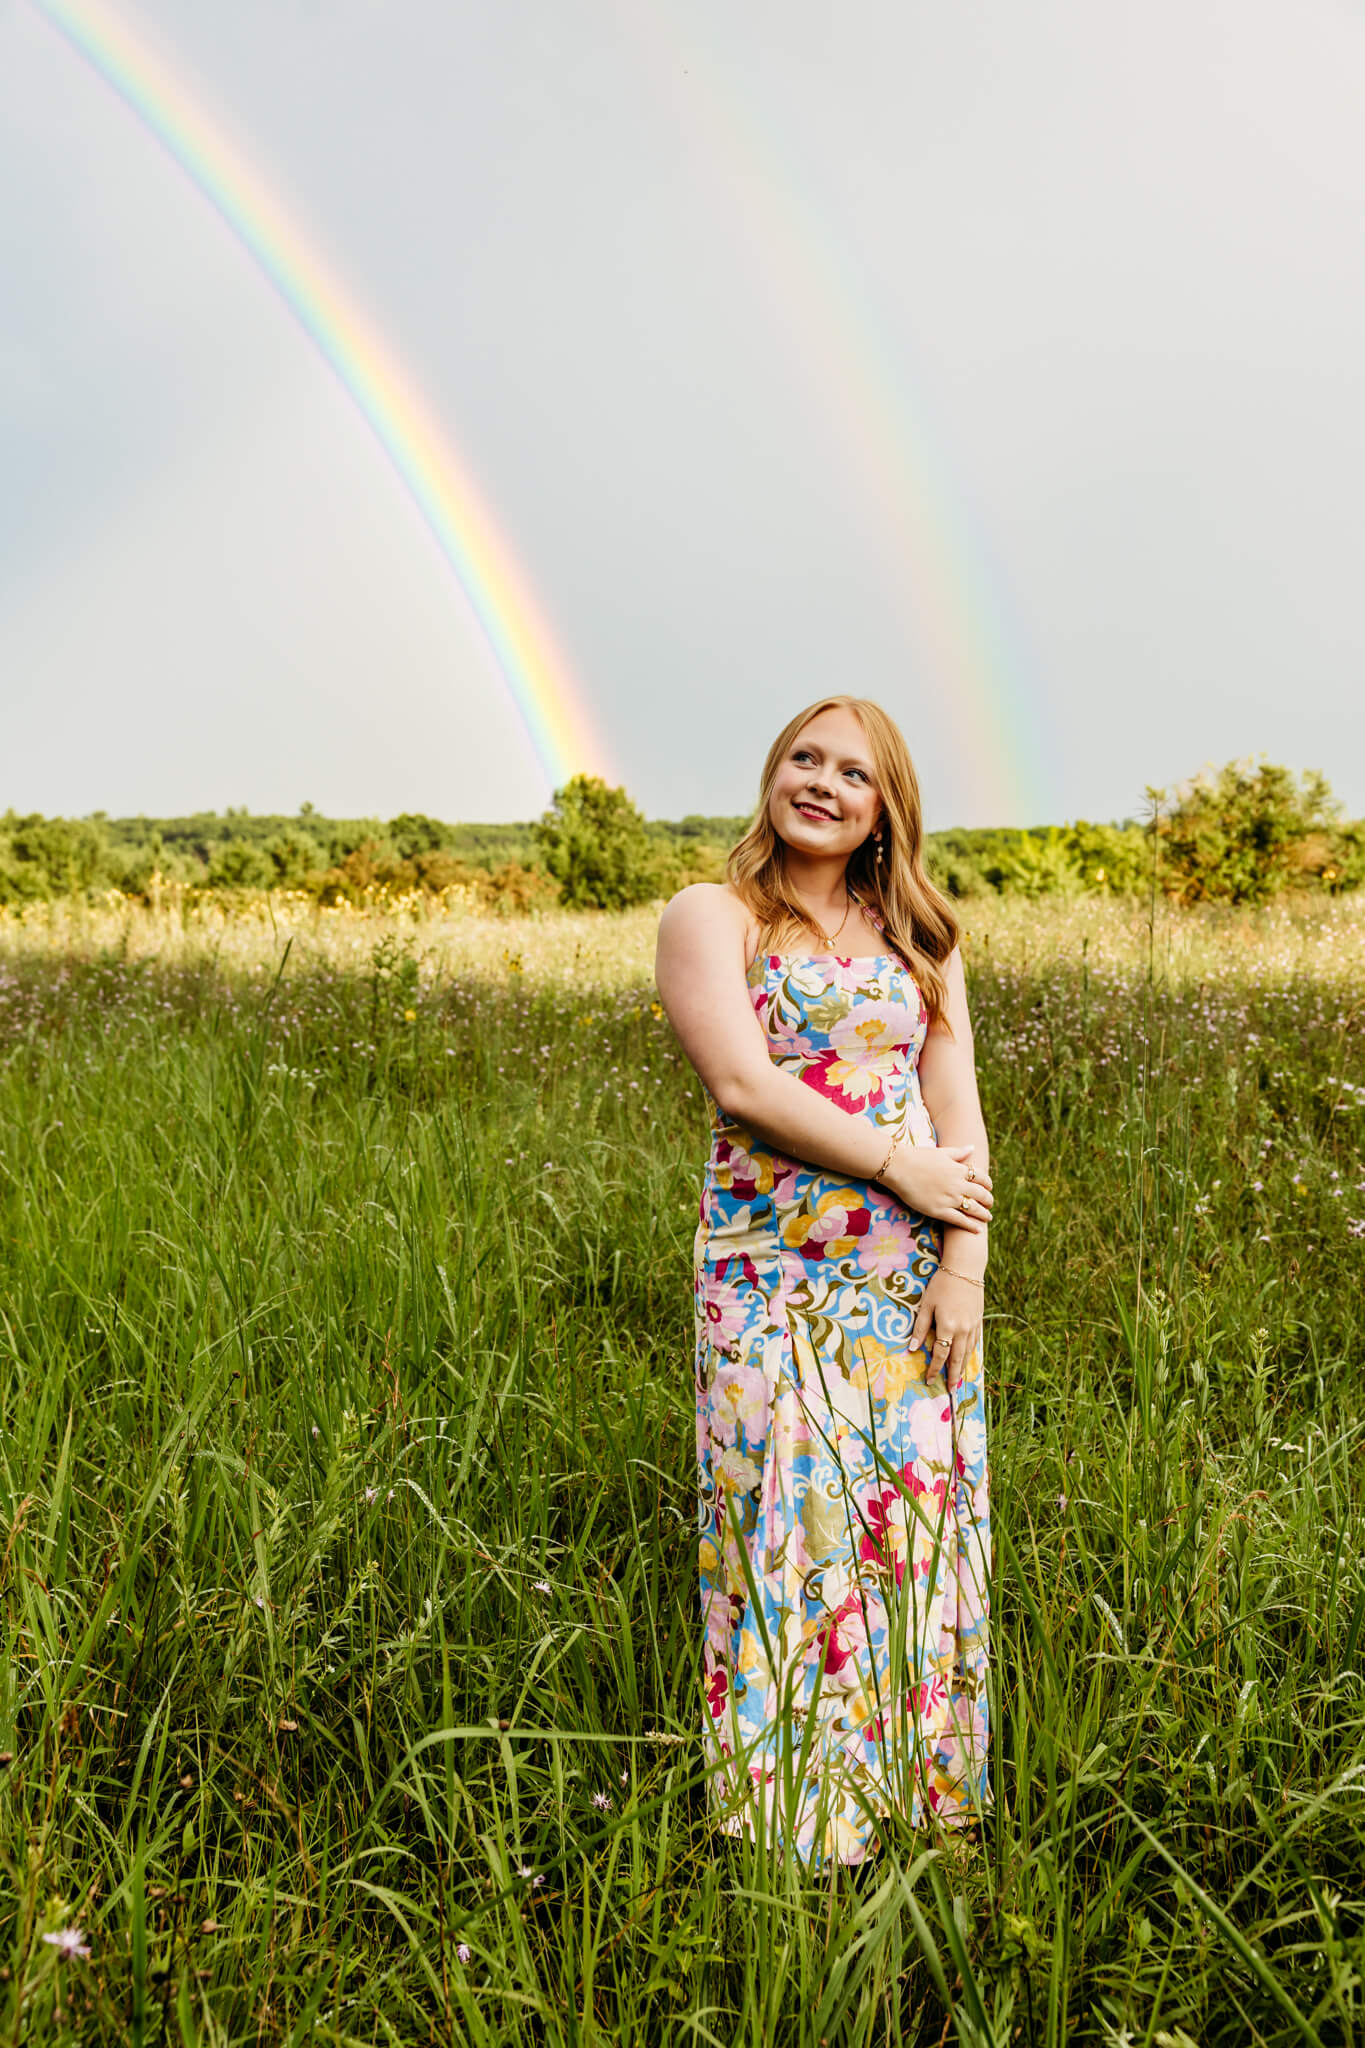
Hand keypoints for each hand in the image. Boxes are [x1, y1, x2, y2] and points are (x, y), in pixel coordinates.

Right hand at [883, 1144, 993, 1230]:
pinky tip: (978, 1230)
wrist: (899, 1167)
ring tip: (987, 1218)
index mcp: (959, 1169)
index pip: (982, 1177)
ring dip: (983, 1214)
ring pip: (974, 1209)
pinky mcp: (939, 1210)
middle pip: (981, 1194)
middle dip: (988, 1200)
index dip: (988, 1184)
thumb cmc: (917, 1157)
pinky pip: (960, 1221)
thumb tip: (973, 1147)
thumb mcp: (941, 1152)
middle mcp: (957, 1184)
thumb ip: (959, 1152)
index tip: (988, 1188)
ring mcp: (949, 1198)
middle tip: (990, 1204)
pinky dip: (971, 1226)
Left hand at [909, 1269, 982, 1389]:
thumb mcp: (927, 1304)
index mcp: (948, 1326)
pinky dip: (970, 1355)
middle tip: (949, 1390)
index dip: (934, 1369)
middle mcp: (963, 1329)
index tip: (929, 1380)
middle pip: (957, 1359)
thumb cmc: (942, 1284)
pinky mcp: (979, 1321)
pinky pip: (975, 1343)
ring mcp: (973, 1326)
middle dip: (952, 1376)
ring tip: (957, 1380)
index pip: (940, 1354)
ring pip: (968, 1353)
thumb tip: (913, 1348)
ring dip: (962, 1368)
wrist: (966, 1269)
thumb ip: (920, 1327)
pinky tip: (967, 1360)